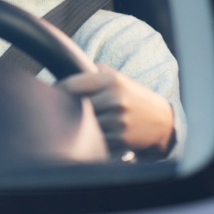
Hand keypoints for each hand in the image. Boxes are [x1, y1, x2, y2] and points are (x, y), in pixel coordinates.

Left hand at [56, 63, 174, 154]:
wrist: (161, 120)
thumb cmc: (132, 96)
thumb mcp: (117, 78)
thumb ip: (93, 73)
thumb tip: (65, 73)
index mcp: (112, 80)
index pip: (73, 84)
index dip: (58, 90)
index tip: (53, 93)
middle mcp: (115, 99)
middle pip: (76, 106)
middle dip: (68, 108)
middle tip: (62, 109)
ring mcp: (118, 120)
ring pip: (83, 124)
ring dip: (78, 124)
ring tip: (78, 122)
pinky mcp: (119, 139)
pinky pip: (94, 140)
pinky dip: (91, 138)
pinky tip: (93, 134)